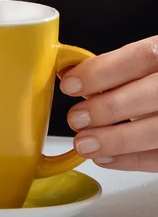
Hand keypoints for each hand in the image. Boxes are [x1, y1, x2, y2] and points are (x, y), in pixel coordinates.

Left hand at [60, 36, 157, 171]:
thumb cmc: (151, 83)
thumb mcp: (140, 68)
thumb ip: (111, 71)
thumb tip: (69, 75)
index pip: (142, 56)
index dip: (103, 70)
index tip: (70, 84)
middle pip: (150, 94)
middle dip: (108, 107)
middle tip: (76, 118)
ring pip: (157, 130)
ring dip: (116, 139)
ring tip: (84, 143)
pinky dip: (131, 160)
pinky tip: (104, 157)